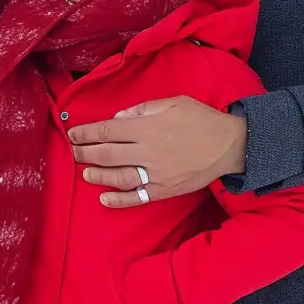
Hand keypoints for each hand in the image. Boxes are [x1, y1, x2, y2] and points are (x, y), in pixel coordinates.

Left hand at [67, 96, 247, 207]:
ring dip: (98, 176)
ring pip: (118, 177)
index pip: (107, 131)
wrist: (231, 144)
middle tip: (73, 152)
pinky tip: (104, 199)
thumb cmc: (202, 120)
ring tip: (84, 173)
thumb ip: (143, 109)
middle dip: (85, 152)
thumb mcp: (174, 103)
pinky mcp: (165, 189)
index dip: (86, 133)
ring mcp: (156, 173)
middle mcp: (148, 152)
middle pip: (107, 154)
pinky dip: (120, 200)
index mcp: (148, 128)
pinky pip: (138, 197)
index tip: (73, 133)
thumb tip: (118, 118)